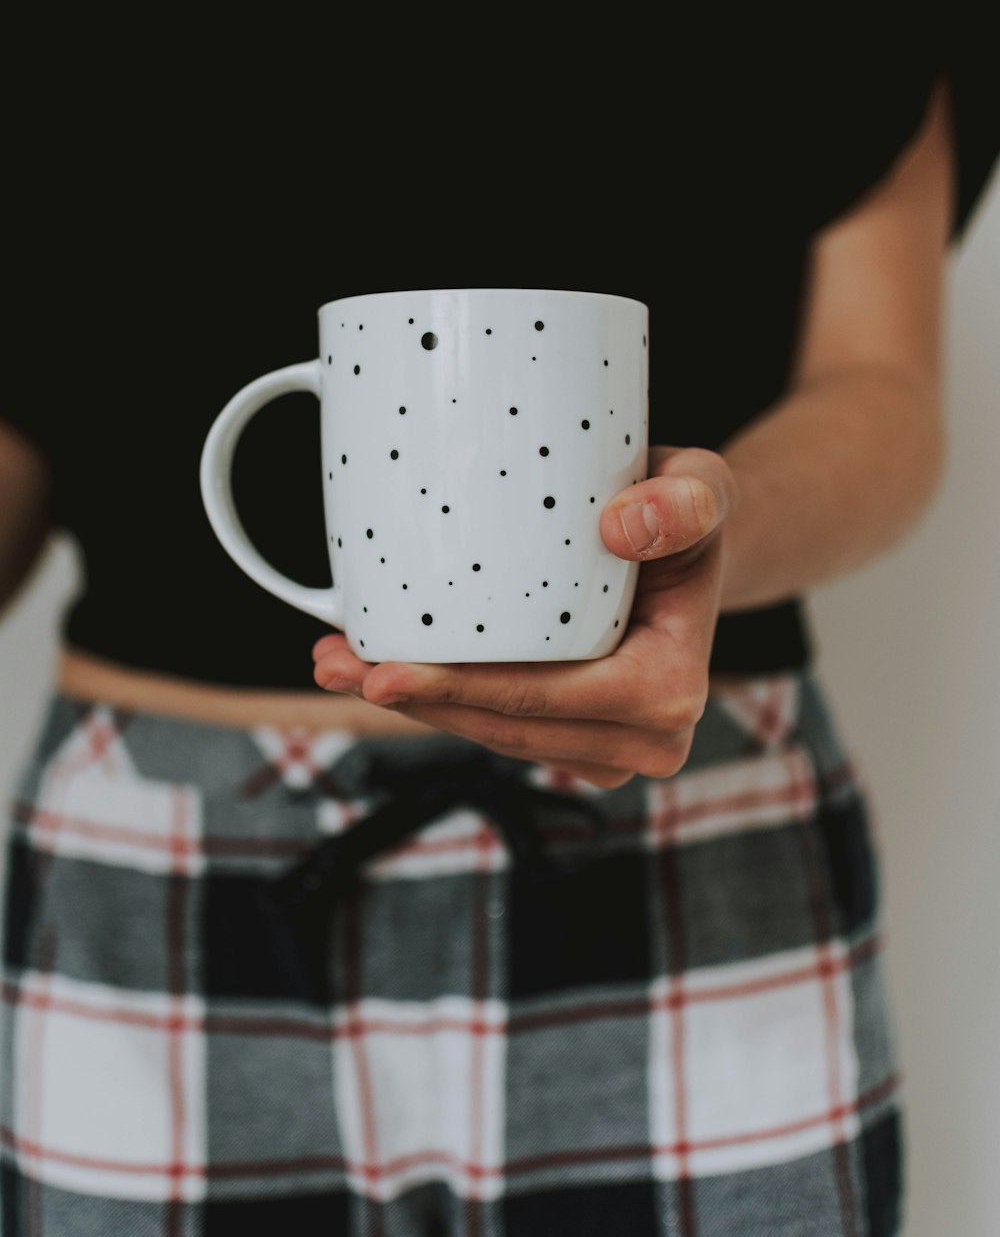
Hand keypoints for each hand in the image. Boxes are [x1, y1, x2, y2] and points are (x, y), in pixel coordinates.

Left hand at [312, 446, 738, 787]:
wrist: (684, 547)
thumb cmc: (684, 513)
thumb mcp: (702, 486)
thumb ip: (687, 500)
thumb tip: (623, 527)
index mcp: (669, 692)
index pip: (545, 700)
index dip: (460, 691)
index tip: (382, 672)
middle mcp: (644, 741)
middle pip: (505, 728)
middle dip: (416, 701)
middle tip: (333, 663)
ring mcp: (607, 750)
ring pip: (491, 735)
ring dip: (415, 705)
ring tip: (338, 663)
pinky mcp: (575, 743)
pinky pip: (497, 726)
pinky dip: (441, 699)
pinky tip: (379, 667)